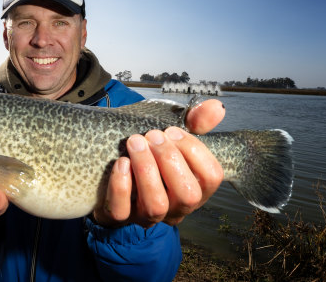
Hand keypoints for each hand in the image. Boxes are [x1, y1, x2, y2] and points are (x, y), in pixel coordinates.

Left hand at [93, 99, 225, 227]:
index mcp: (195, 188)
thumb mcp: (172, 136)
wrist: (109, 171)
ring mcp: (148, 216)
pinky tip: (121, 162)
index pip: (212, 177)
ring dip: (146, 168)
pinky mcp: (120, 217)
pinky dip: (122, 185)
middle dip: (170, 159)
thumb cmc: (150, 152)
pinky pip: (123, 211)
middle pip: (187, 195)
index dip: (195, 150)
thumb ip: (195, 122)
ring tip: (135, 142)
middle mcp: (176, 207)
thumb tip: (217, 107)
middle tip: (152, 135)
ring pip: (156, 205)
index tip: (172, 131)